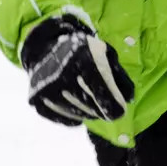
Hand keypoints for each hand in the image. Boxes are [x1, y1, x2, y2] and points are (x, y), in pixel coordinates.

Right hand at [20, 16, 134, 125]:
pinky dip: (73, 115)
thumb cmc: (84, 50)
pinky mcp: (37, 101)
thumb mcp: (107, 55)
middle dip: (104, 109)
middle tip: (106, 103)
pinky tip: (75, 102)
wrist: (46, 47)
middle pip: (95, 110)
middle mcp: (64, 78)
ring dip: (90, 111)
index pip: (107, 100)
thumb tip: (129, 99)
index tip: (120, 107)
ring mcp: (48, 91)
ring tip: (90, 98)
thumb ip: (120, 77)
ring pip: (80, 115)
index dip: (117, 108)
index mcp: (85, 63)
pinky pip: (64, 118)